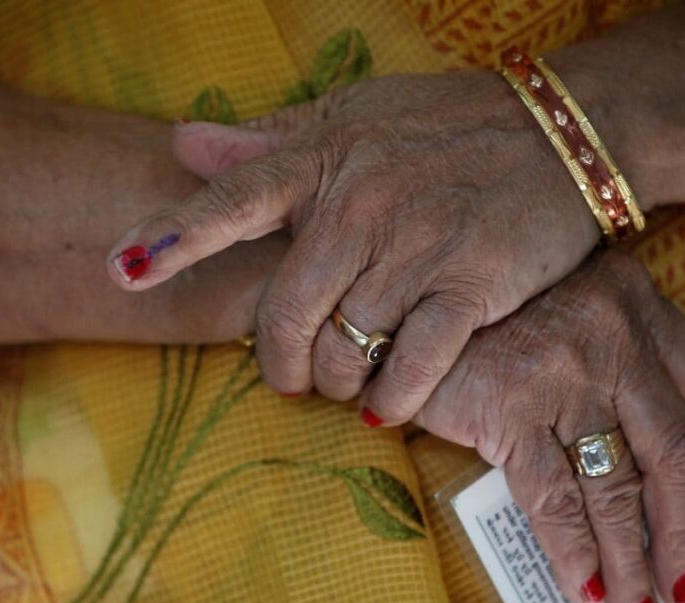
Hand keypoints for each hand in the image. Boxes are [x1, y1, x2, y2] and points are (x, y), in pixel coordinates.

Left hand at [106, 71, 615, 421]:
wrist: (563, 132)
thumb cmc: (448, 125)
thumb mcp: (354, 116)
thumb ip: (269, 141)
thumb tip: (183, 143)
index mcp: (322, 162)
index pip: (230, 201)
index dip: (172, 239)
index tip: (121, 270)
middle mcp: (358, 206)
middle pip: (285, 314)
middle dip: (277, 364)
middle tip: (288, 377)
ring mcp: (414, 248)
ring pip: (343, 349)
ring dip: (335, 382)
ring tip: (345, 382)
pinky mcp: (469, 286)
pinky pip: (411, 367)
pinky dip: (390, 399)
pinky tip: (386, 404)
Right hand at [414, 249, 684, 602]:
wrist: (412, 298)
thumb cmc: (493, 314)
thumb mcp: (574, 313)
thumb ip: (619, 364)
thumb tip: (653, 471)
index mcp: (636, 304)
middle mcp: (612, 335)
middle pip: (670, 449)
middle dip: (684, 529)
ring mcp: (562, 373)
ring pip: (615, 483)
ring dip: (630, 556)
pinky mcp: (509, 408)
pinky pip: (554, 495)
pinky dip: (573, 548)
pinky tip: (583, 582)